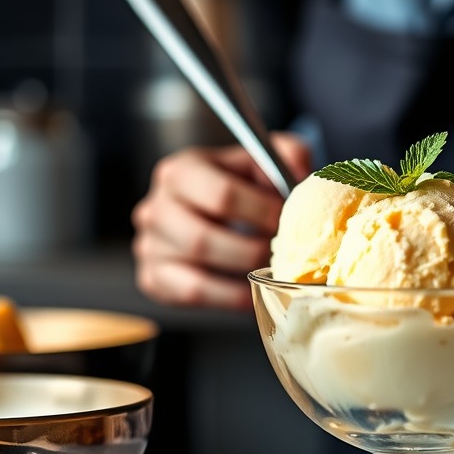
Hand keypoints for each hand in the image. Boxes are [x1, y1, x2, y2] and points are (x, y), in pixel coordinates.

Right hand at [131, 132, 312, 309]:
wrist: (215, 207)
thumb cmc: (243, 181)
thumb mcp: (266, 158)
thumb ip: (290, 156)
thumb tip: (304, 178)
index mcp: (181, 171)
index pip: (221, 195)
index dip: (261, 212)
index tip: (286, 221)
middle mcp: (155, 207)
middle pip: (202, 239)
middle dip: (251, 251)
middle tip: (281, 254)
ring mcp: (149, 245)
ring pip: (195, 273)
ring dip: (242, 278)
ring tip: (271, 272)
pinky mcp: (153, 277)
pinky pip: (191, 295)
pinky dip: (228, 298)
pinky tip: (253, 291)